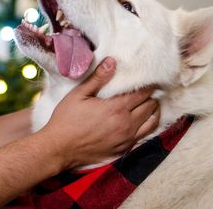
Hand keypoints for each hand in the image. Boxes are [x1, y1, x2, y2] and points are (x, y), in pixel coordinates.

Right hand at [39, 57, 158, 170]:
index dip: (147, 85)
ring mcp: (126, 139)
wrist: (60, 149)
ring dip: (152, 112)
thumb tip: (112, 61)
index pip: (142, 93)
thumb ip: (97, 78)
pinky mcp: (124, 150)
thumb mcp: (78, 95)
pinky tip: (142, 121)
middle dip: (150, 97)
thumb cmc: (66, 119)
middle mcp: (126, 124)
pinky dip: (147, 126)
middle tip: (146, 91)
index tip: (148, 80)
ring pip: (151, 122)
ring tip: (148, 104)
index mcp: (116, 108)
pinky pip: (144, 136)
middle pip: (150, 106)